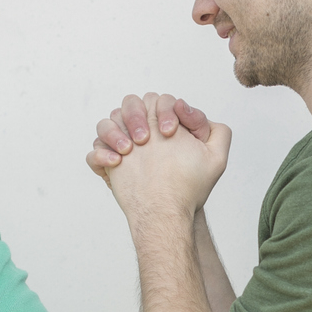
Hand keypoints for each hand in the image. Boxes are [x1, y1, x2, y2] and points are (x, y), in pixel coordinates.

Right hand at [87, 91, 213, 178]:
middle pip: (129, 103)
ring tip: (128, 151)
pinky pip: (93, 152)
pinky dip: (99, 155)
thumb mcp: (216, 159)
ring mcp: (122, 146)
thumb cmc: (191, 186)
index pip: (158, 100)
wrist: (170, 211)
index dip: (164, 110)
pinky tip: (115, 164)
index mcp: (164, 123)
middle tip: (145, 140)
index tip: (169, 132)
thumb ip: (218, 131)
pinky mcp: (108, 164)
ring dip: (114, 132)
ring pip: (106, 123)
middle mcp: (142, 131)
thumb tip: (186, 108)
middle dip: (136, 116)